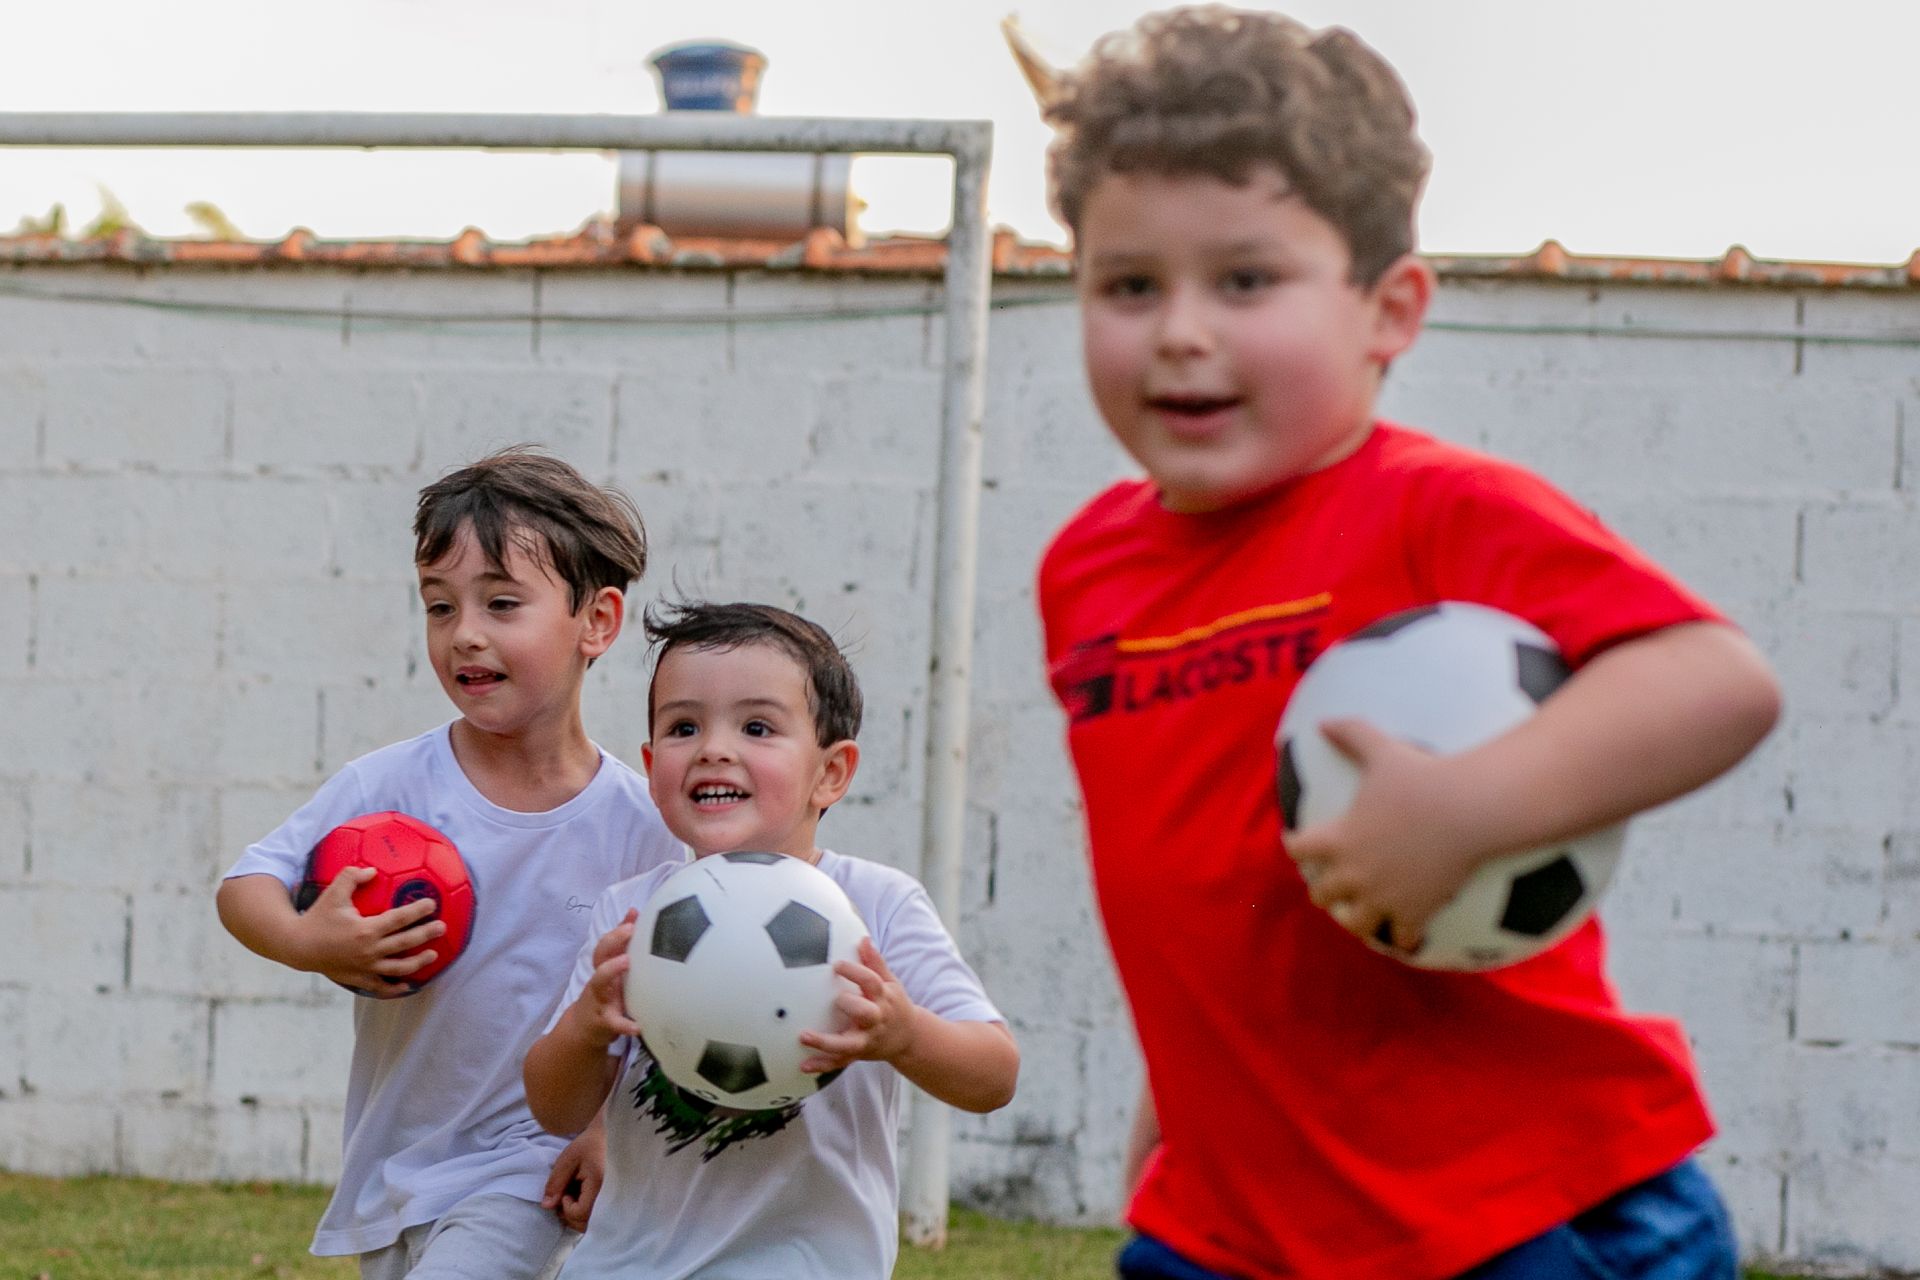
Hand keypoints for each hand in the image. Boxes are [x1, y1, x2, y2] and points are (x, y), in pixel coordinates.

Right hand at [293, 866, 444, 996]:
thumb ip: (352, 877)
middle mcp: (369, 950)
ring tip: (433, 955)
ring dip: (418, 962)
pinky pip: (381, 987)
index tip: (432, 904)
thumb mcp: (333, 893)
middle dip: (427, 934)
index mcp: (366, 929)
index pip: (400, 919)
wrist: (297, 946)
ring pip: (399, 968)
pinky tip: (409, 985)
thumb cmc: (317, 917)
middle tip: (442, 927)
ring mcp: (365, 967)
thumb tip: (372, 870)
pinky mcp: (358, 979)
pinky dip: (396, 988)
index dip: (418, 911)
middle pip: (406, 943)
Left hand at [541, 1123, 605, 1231]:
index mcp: (600, 1185)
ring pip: (592, 1223)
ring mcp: (614, 1201)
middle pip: (587, 1224)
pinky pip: (598, 1217)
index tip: (565, 1192)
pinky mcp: (613, 1201)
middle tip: (566, 1197)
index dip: (566, 1207)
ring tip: (574, 1197)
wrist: (611, 1137)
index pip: (581, 1213)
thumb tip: (546, 1206)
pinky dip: (585, 1212)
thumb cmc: (589, 1145)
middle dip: (570, 1215)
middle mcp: (610, 1197)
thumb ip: (556, 1183)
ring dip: (577, 1215)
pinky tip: (582, 1198)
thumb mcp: (568, 1159)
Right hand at [571, 910, 641, 1049]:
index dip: (618, 928)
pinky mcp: (604, 1022)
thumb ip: (622, 944)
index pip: (607, 943)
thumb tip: (634, 913)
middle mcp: (600, 980)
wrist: (583, 1029)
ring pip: (599, 983)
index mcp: (604, 967)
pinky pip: (614, 1022)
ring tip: (626, 961)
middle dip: (612, 940)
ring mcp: (600, 999)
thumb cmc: (604, 993)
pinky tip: (638, 1026)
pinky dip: (626, 1025)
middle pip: (599, 956)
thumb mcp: (611, 969)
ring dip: (610, 970)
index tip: (633, 915)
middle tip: (630, 930)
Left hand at [797, 938, 918, 1074]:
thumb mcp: (891, 983)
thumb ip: (875, 962)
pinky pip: (839, 1062)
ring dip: (825, 1042)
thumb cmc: (894, 1004)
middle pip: (865, 1013)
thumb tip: (864, 939)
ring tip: (803, 1036)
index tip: (837, 964)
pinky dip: (821, 1065)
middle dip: (850, 1006)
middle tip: (837, 999)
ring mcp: (867, 1040)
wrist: (909, 1038)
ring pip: (847, 1044)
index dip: (856, 972)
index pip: (871, 982)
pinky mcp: (858, 1054)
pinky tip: (803, 1065)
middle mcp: (876, 1019)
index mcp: (883, 998)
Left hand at [1284, 718, 1485, 951]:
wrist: (1468, 810)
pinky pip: (1402, 937)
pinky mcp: (1415, 911)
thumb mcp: (1381, 751)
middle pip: (1322, 894)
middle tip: (1330, 885)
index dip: (1296, 846)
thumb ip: (1350, 735)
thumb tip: (1323, 720)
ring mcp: (1384, 897)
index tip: (1298, 845)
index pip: (1298, 849)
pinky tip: (1407, 931)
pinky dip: (1403, 935)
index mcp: (1339, 838)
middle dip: (1323, 890)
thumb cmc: (1422, 778)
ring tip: (1361, 914)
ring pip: (1356, 923)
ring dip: (1356, 919)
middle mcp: (1354, 873)